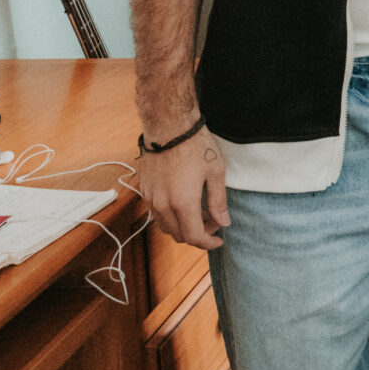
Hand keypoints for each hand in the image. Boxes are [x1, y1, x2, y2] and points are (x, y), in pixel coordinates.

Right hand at [139, 127, 230, 248]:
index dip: (208, 243)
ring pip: (166, 227)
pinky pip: (157, 215)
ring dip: (183, 227)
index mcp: (183, 203)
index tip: (219, 240)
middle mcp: (163, 205)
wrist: (168, 126)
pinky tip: (183, 203)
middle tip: (213, 221)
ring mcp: (151, 199)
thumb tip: (223, 222)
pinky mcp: (145, 191)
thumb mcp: (215, 172)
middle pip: (179, 236)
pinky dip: (171, 217)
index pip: (194, 237)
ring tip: (200, 212)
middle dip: (198, 234)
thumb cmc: (194, 146)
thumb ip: (218, 201)